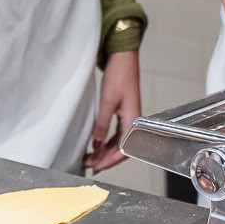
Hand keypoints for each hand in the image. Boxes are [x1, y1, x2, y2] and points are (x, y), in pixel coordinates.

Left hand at [84, 51, 140, 172]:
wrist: (122, 57)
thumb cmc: (120, 74)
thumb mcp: (108, 100)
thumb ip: (102, 123)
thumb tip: (96, 143)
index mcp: (133, 119)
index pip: (125, 149)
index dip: (111, 160)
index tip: (98, 166)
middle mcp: (133, 120)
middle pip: (122, 148)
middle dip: (106, 159)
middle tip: (91, 165)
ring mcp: (129, 116)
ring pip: (118, 142)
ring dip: (105, 151)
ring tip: (91, 158)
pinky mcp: (123, 112)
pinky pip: (116, 133)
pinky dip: (106, 141)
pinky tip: (96, 145)